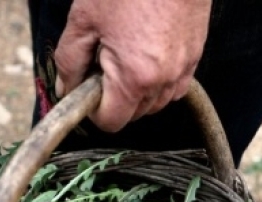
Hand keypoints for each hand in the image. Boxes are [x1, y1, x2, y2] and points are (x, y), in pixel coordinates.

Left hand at [55, 0, 211, 132]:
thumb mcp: (85, 19)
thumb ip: (69, 61)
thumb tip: (65, 88)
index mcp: (134, 77)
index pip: (111, 122)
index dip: (93, 111)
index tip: (86, 90)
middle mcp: (163, 80)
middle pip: (133, 115)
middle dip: (114, 99)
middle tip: (102, 64)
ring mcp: (183, 69)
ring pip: (155, 103)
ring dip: (137, 91)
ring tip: (124, 55)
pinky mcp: (195, 56)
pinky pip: (174, 86)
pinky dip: (158, 81)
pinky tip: (145, 55)